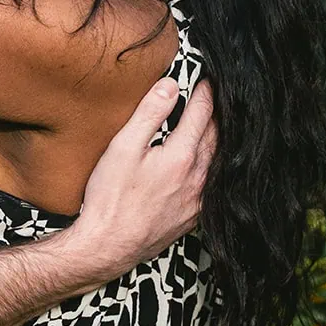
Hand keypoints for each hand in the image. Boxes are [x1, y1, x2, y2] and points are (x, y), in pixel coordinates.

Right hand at [66, 77, 216, 282]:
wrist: (109, 246)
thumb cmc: (111, 197)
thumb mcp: (123, 147)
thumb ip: (149, 114)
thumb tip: (170, 87)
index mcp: (181, 156)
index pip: (201, 114)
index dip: (205, 93)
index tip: (206, 79)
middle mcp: (197, 178)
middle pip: (215, 136)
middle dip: (215, 114)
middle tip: (213, 97)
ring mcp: (198, 200)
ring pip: (216, 161)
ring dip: (216, 140)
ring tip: (212, 125)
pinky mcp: (192, 217)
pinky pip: (211, 184)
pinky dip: (211, 166)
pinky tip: (203, 164)